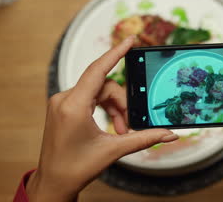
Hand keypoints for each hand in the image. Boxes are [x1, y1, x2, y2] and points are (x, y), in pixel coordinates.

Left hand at [26, 36, 177, 201]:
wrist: (53, 182)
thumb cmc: (75, 168)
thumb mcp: (114, 150)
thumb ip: (144, 138)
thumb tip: (168, 134)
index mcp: (73, 106)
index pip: (98, 70)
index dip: (116, 53)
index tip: (129, 40)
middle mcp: (64, 100)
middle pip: (103, 86)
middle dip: (121, 103)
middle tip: (129, 124)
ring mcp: (61, 103)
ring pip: (97, 92)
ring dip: (113, 107)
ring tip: (120, 130)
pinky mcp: (62, 108)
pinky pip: (88, 97)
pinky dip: (102, 108)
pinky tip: (110, 125)